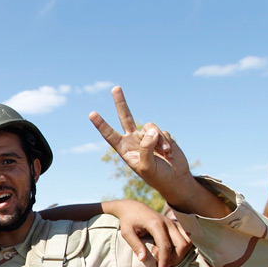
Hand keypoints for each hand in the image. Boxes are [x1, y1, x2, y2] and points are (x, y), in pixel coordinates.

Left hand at [90, 87, 203, 210]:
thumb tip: (151, 130)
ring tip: (163, 153)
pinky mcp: (161, 135)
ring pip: (150, 127)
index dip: (101, 125)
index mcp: (124, 150)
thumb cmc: (157, 177)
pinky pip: (162, 132)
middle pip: (125, 117)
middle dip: (121, 102)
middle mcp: (134, 140)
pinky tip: (169, 153)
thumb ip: (146, 148)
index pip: (110, 135)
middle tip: (115, 88)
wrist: (175, 179)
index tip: (92, 114)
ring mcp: (147, 137)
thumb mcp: (147, 167)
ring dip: (158, 139)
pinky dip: (166, 142)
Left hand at [104, 200, 191, 266]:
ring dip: (181, 253)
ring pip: (188, 241)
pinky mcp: (175, 225)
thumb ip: (135, 245)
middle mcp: (168, 223)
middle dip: (176, 259)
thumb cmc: (128, 220)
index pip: (166, 246)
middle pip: (183, 244)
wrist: (132, 207)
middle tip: (164, 266)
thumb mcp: (126, 233)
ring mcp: (173, 223)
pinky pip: (186, 238)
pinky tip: (170, 252)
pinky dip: (182, 247)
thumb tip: (143, 259)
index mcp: (156, 224)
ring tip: (167, 260)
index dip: (165, 261)